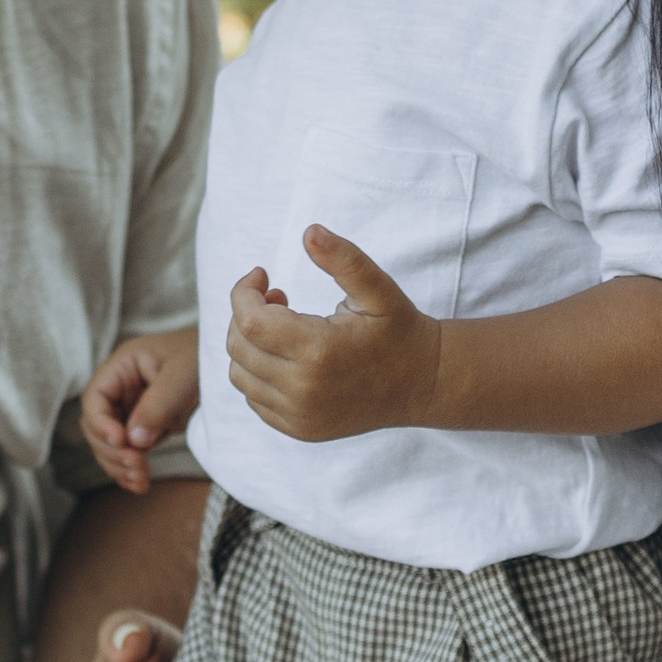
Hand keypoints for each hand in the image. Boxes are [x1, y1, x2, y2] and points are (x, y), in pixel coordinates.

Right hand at [79, 327, 200, 491]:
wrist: (223, 364)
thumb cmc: (202, 357)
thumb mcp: (182, 376)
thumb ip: (157, 405)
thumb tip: (133, 440)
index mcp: (122, 367)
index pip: (95, 398)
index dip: (101, 423)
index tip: (121, 441)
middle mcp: (119, 389)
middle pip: (96, 426)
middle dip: (111, 450)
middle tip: (136, 465)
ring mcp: (129, 409)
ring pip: (108, 444)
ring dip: (119, 465)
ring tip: (141, 480)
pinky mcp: (143, 427)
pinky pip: (128, 452)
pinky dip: (130, 470)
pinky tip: (140, 484)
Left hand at [224, 229, 439, 441]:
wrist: (422, 384)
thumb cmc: (398, 330)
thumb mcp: (377, 289)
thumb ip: (343, 258)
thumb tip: (309, 232)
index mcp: (318, 351)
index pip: (248, 320)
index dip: (244, 291)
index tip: (262, 274)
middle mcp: (303, 389)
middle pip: (238, 346)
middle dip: (245, 313)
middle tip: (276, 298)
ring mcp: (300, 415)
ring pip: (240, 375)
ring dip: (248, 344)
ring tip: (281, 327)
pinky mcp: (299, 429)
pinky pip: (254, 399)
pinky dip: (257, 373)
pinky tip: (285, 356)